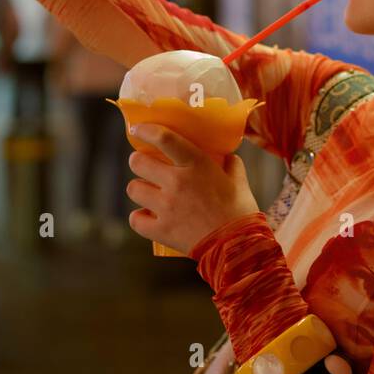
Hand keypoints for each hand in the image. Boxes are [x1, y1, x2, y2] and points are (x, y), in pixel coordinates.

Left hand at [125, 124, 260, 254]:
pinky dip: (140, 218)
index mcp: (196, 164)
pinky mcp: (160, 230)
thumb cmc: (240, 210)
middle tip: (145, 166)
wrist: (238, 246)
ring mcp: (166, 207)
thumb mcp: (238, 180)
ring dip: (140, 189)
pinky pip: (135, 219)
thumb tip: (225, 157)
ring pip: (133, 189)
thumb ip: (230, 164)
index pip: (163, 138)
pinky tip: (148, 217)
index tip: (138, 128)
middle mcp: (176, 182)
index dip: (146, 130)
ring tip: (148, 193)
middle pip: (138, 163)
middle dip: (138, 162)